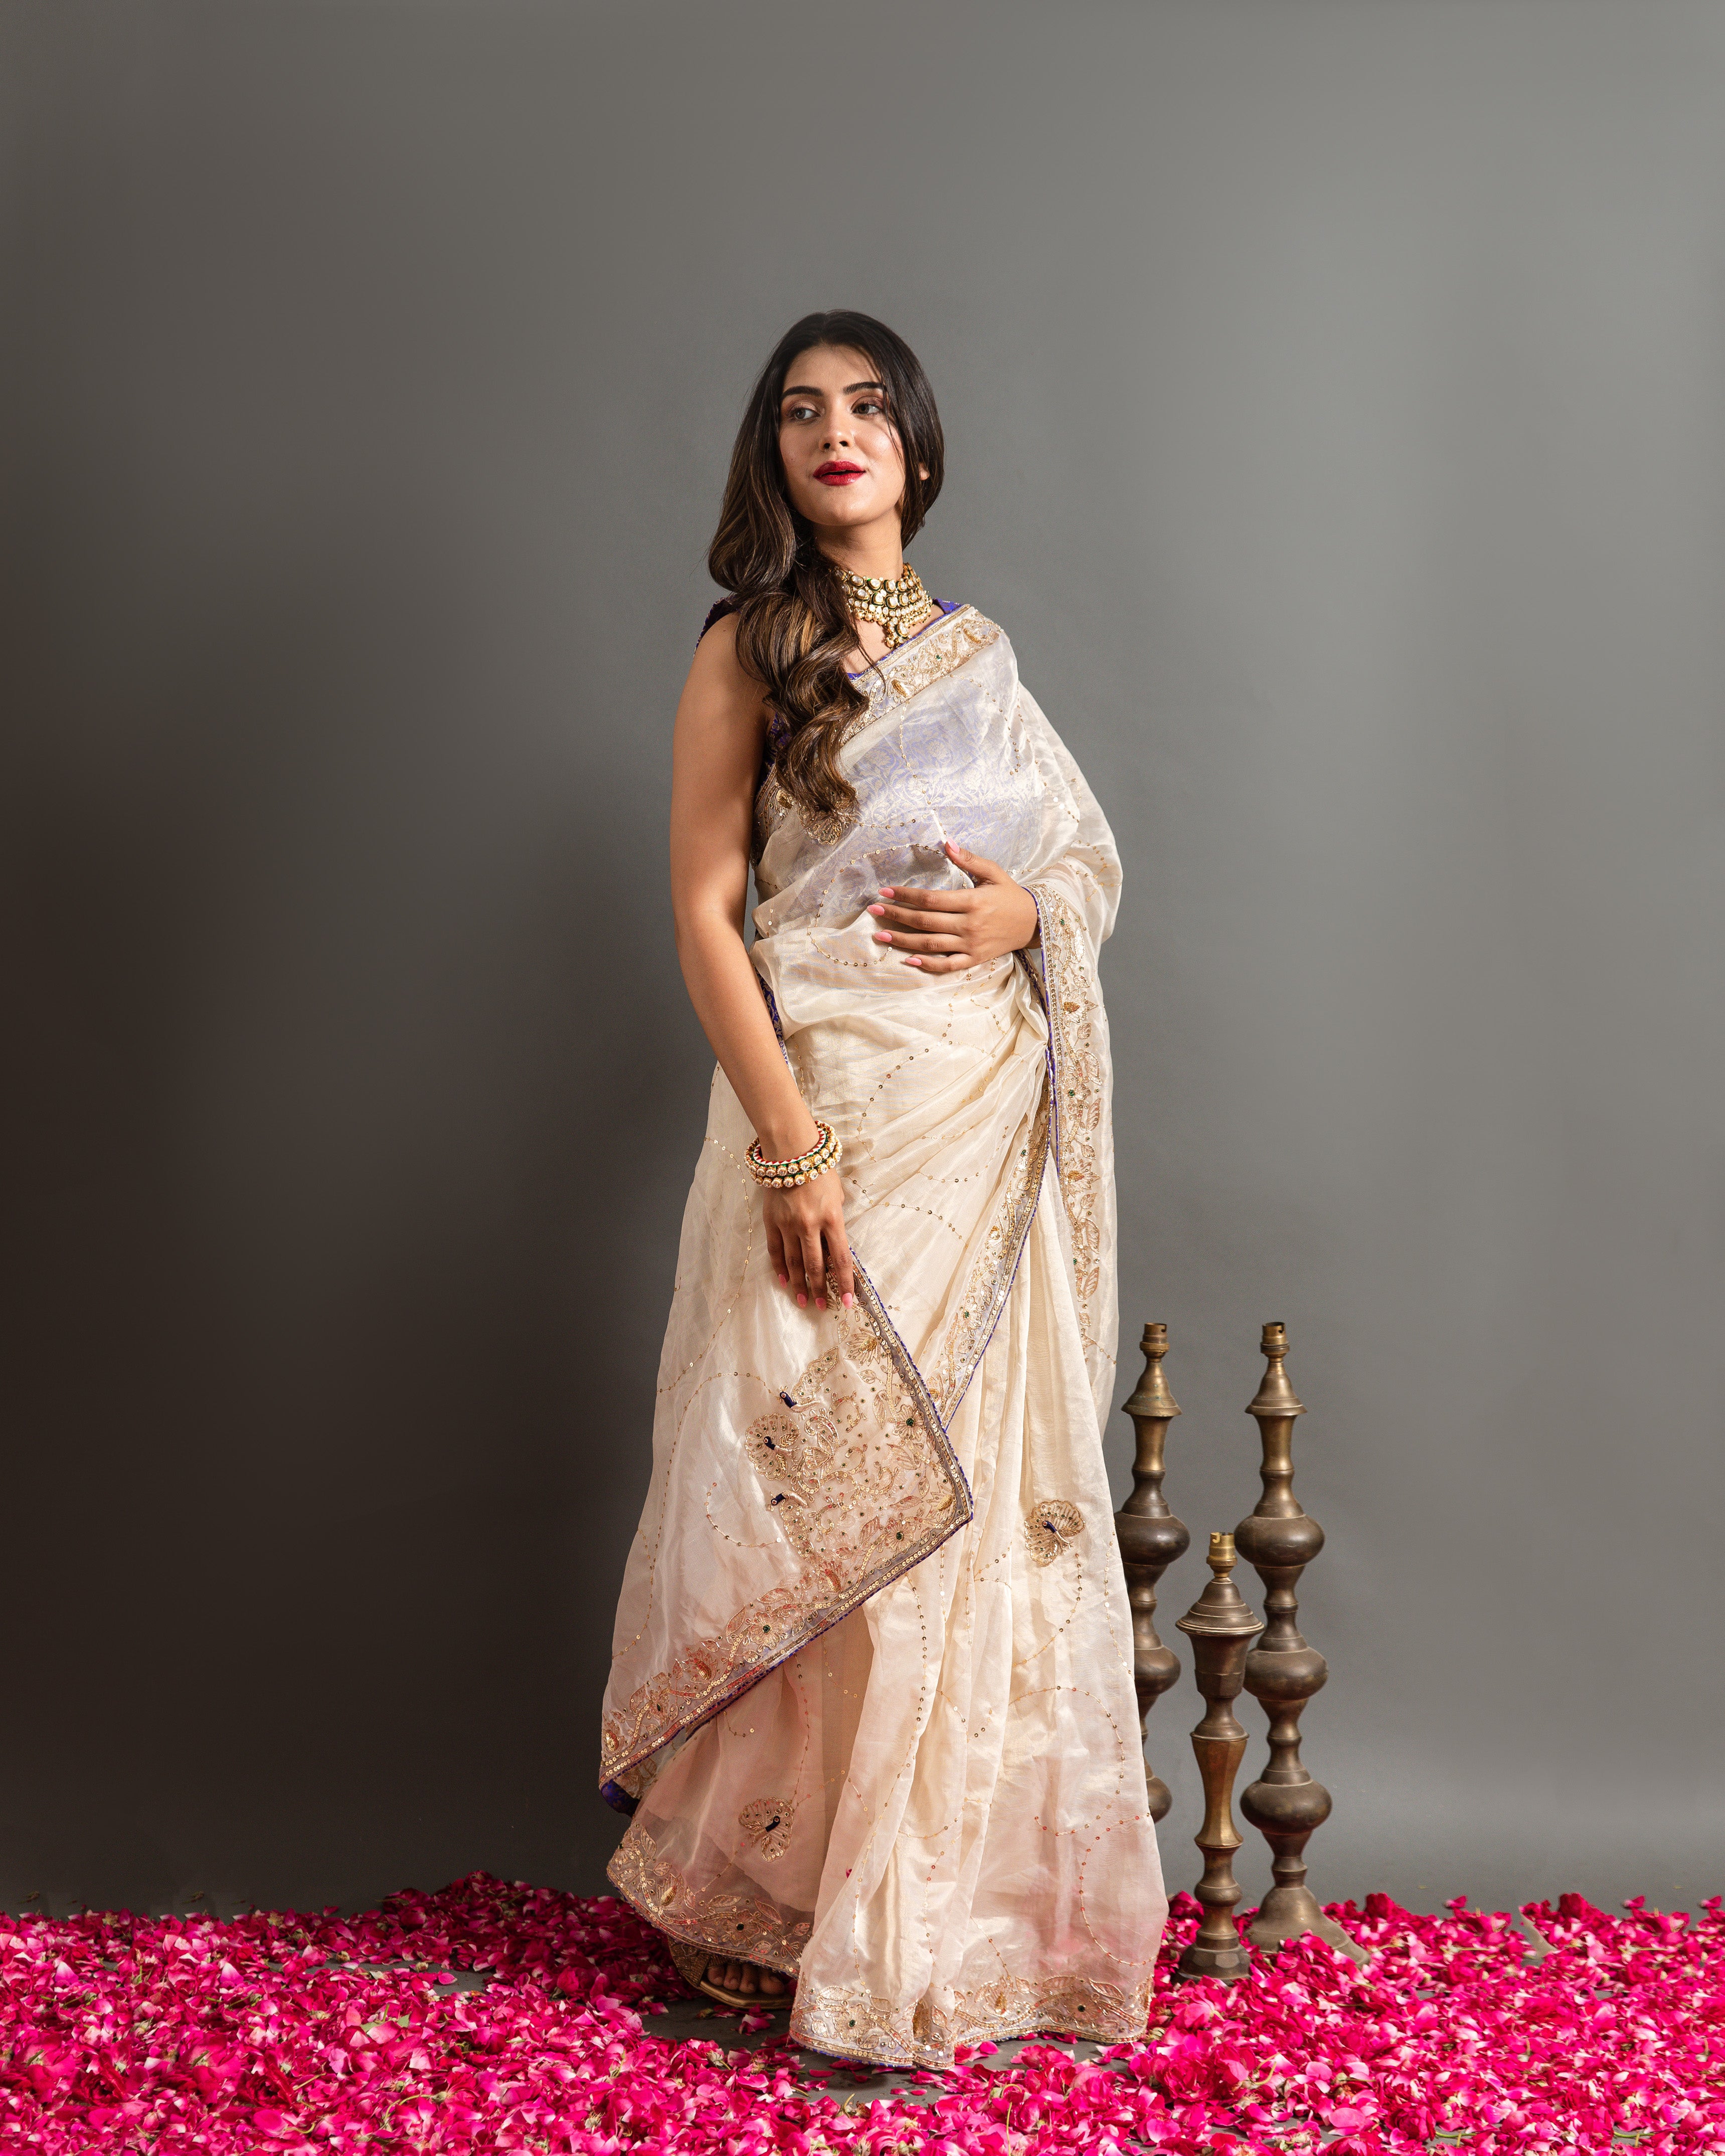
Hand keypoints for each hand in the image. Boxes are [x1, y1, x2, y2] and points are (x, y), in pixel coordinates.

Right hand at [763, 1168, 854, 1311]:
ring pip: (794, 1262)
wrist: (791, 1152)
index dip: (845, 1283)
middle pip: (816, 1266)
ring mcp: (788, 1225)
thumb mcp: (838, 1196)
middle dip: (820, 1289)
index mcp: (832, 1218)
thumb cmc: (820, 1171)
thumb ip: (836, 1221)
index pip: (841, 1259)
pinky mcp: (772, 1222)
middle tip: (822, 1307)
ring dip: (800, 1284)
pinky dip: (780, 1268)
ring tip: (803, 1301)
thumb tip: (835, 1247)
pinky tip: (784, 1281)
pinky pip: (776, 1251)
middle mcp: (810, 1225)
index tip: (847, 1302)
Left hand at [867, 841, 1038, 973]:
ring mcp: (970, 945)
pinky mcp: (974, 959)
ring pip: (930, 945)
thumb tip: (946, 843)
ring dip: (902, 941)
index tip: (885, 892)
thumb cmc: (1011, 896)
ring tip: (879, 936)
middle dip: (896, 915)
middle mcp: (969, 925)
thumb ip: (969, 860)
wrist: (1035, 923)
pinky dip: (927, 965)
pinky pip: (947, 965)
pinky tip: (907, 960)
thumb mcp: (994, 873)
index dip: (905, 895)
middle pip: (924, 921)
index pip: (931, 899)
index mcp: (972, 901)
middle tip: (873, 911)